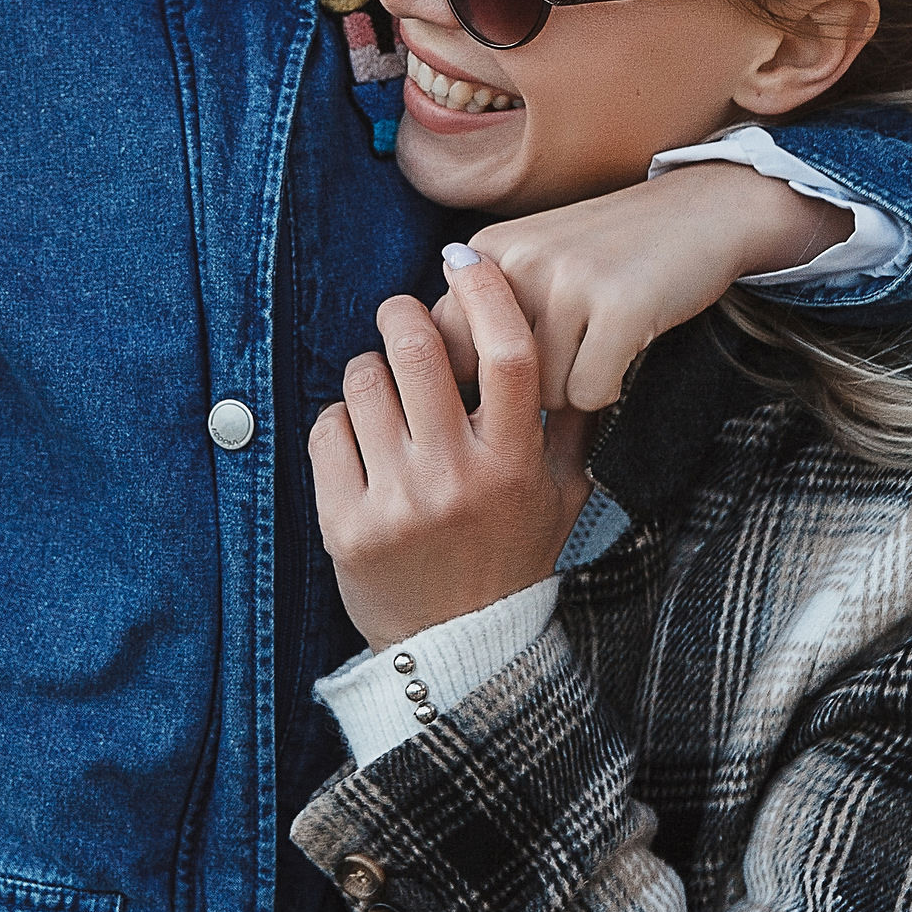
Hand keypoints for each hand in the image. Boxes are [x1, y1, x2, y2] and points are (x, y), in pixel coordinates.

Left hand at [310, 255, 593, 646]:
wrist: (457, 652)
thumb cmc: (512, 559)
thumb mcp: (561, 495)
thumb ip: (572, 425)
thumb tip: (585, 345)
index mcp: (515, 464)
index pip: (511, 355)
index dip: (487, 293)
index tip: (469, 258)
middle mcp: (458, 479)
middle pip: (418, 351)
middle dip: (403, 312)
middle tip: (402, 313)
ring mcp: (399, 503)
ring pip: (364, 382)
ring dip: (369, 369)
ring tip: (382, 386)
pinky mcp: (347, 526)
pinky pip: (326, 430)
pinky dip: (339, 420)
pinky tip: (359, 437)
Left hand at [435, 164, 849, 411]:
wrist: (700, 211)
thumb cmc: (612, 252)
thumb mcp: (535, 260)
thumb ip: (484, 307)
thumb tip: (438, 382)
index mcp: (488, 248)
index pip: (445, 343)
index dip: (476, 374)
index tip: (505, 374)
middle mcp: (519, 260)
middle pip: (493, 376)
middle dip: (523, 389)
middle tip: (562, 363)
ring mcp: (568, 281)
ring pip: (543, 392)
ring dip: (572, 387)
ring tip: (598, 346)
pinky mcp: (619, 306)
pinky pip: (589, 394)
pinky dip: (608, 389)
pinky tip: (623, 353)